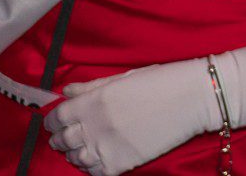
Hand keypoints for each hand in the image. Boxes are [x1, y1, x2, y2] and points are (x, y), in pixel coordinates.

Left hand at [44, 59, 213, 175]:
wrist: (193, 98)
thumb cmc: (161, 81)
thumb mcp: (123, 78)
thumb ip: (91, 87)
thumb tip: (67, 92)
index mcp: (94, 100)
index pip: (58, 117)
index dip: (52, 122)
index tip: (54, 123)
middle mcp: (95, 125)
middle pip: (63, 139)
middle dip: (59, 139)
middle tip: (63, 138)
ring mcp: (107, 146)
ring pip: (76, 158)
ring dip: (73, 154)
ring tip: (78, 150)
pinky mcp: (122, 163)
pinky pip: (95, 172)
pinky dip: (90, 168)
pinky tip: (95, 161)